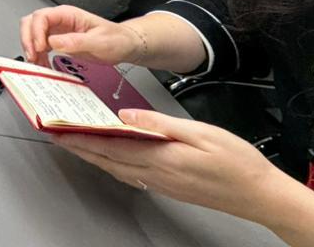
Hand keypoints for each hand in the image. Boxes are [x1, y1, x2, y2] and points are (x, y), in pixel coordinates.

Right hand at [18, 5, 141, 66]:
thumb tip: (54, 42)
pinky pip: (40, 46)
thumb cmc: (116, 39)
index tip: (40, 48)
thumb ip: (77, 41)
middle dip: (27, 39)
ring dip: (31, 49)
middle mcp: (60, 20)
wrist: (124, 45)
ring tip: (37, 64)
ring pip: (32, 34)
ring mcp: (58, 31)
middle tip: (32, 56)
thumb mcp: (99, 42)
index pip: (42, 17)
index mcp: (68, 14)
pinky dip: (38, 56)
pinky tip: (43, 65)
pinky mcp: (58, 42)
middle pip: (31, 23)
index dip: (36, 32)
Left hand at [53, 110, 313, 239]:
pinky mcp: (168, 187)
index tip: (58, 128)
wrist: (261, 196)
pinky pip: (130, 175)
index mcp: (161, 158)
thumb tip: (127, 117)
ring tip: (72, 141)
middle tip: (53, 133)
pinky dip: (111, 164)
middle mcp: (155, 175)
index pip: (110, 146)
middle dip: (77, 146)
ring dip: (91, 155)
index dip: (81, 138)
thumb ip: (160, 124)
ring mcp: (161, 184)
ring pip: (116, 168)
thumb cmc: (238, 163)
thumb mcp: (201, 133)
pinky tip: (107, 156)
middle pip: (106, 159)